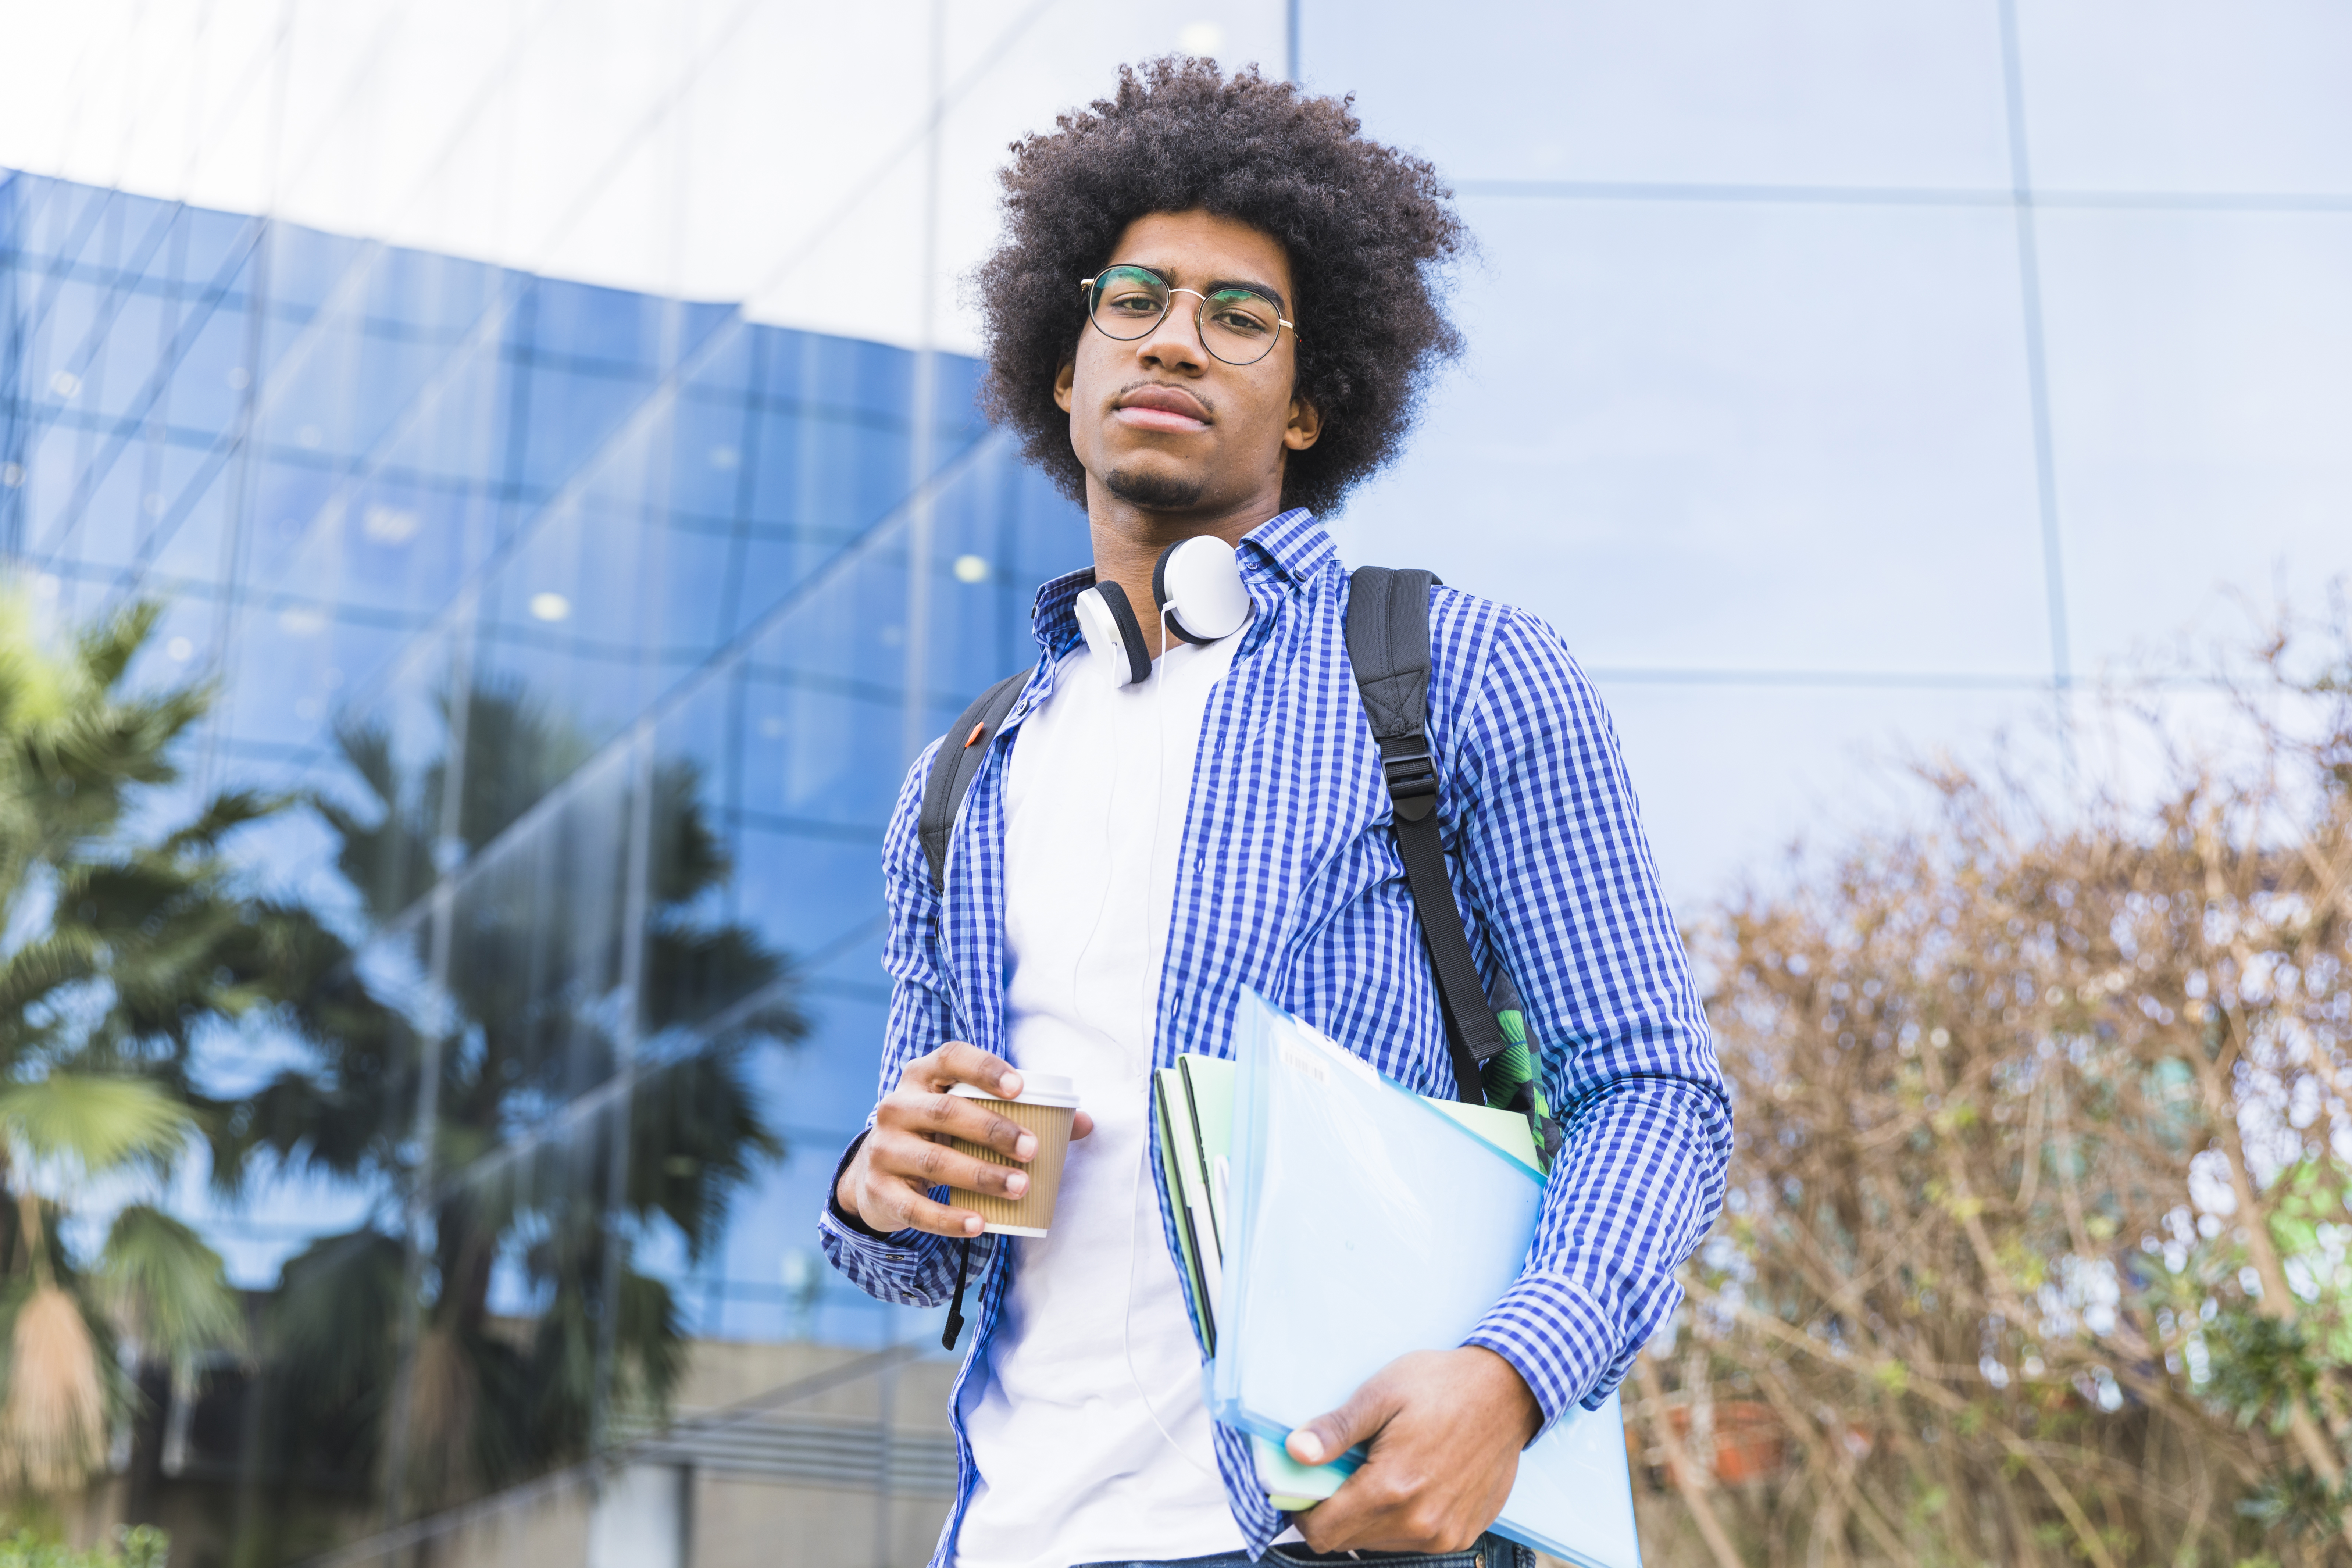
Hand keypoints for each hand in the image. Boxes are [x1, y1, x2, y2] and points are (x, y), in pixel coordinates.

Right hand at [836, 1041, 1094, 1236]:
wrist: (873, 1172)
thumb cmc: (937, 1133)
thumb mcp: (965, 1113)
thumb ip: (1021, 1113)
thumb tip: (1084, 1123)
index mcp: (922, 1077)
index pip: (951, 1058)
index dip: (985, 1069)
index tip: (1020, 1088)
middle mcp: (896, 1107)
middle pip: (946, 1113)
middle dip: (994, 1130)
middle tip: (1033, 1150)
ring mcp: (883, 1149)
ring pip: (935, 1160)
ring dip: (981, 1176)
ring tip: (1021, 1188)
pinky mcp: (879, 1191)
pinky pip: (916, 1208)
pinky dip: (949, 1219)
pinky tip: (980, 1224)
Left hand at [1284, 1347, 1540, 1553]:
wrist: (1507, 1392)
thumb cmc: (1442, 1386)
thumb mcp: (1380, 1394)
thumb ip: (1335, 1430)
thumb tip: (1295, 1452)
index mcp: (1392, 1489)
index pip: (1322, 1533)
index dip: (1305, 1512)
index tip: (1307, 1487)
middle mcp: (1419, 1523)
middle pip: (1348, 1540)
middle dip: (1337, 1511)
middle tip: (1348, 1470)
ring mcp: (1445, 1534)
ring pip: (1380, 1543)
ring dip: (1371, 1517)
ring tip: (1385, 1471)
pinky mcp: (1464, 1534)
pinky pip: (1415, 1541)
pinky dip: (1403, 1519)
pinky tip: (1415, 1481)